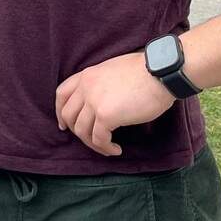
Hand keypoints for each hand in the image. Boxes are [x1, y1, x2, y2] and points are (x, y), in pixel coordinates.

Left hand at [54, 52, 175, 156]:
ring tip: (108, 147)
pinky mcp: (106, 115)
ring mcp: (94, 101)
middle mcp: (86, 87)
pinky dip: (106, 148)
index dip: (60, 112)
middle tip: (91, 140)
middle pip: (68, 115)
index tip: (63, 125)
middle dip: (77, 131)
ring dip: (93, 143)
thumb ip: (101, 84)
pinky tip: (116, 149)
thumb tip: (102, 102)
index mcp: (87, 75)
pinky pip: (98, 139)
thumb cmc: (145, 72)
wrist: (160, 72)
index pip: (62, 93)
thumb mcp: (113, 71)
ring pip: (81, 131)